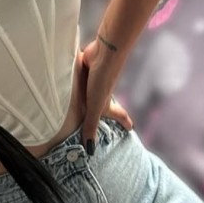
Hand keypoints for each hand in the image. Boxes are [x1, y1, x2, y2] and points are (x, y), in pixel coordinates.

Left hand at [79, 38, 133, 154]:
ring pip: (93, 90)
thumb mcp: (95, 107)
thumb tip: (89, 150)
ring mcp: (94, 80)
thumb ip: (90, 126)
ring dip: (91, 95)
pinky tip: (72, 78)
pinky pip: (82, 77)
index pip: (119, 115)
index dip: (124, 122)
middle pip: (106, 102)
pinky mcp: (87, 68)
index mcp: (106, 102)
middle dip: (108, 109)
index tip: (131, 128)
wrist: (104, 53)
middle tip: (110, 116)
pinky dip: (80, 79)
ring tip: (88, 99)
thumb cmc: (102, 80)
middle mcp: (102, 91)